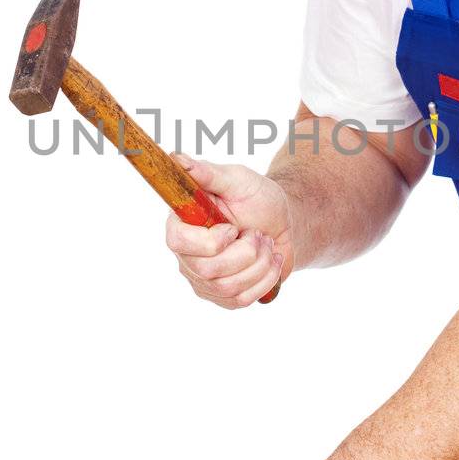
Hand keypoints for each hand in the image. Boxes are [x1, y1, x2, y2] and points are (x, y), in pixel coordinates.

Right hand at [166, 156, 293, 307]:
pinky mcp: (222, 296)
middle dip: (246, 253)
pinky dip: (265, 279)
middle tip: (258, 234)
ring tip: (266, 245)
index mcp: (182, 223)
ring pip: (228, 288)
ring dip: (260, 264)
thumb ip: (208, 173)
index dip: (210, 241)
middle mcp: (187, 255)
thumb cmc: (257, 198)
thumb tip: (176, 158)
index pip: (178, 242)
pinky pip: (242, 300)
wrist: (282, 224)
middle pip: (207, 271)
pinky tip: (270, 262)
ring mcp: (203, 280)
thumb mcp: (237, 180)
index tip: (233, 228)